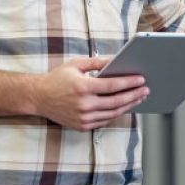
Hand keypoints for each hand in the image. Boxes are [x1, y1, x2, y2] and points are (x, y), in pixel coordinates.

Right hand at [31, 56, 148, 130]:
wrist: (38, 97)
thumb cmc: (57, 78)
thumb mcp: (76, 64)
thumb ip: (97, 62)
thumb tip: (115, 59)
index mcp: (83, 87)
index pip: (112, 86)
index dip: (129, 83)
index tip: (141, 79)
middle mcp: (84, 105)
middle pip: (116, 101)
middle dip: (134, 95)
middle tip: (146, 89)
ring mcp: (83, 117)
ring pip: (113, 113)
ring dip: (128, 105)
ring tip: (139, 97)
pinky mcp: (82, 126)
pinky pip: (104, 120)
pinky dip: (116, 113)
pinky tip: (124, 106)